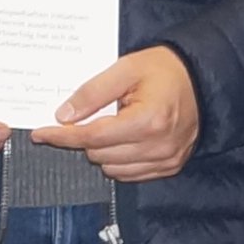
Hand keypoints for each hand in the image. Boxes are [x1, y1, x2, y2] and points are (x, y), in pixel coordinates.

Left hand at [29, 44, 198, 181]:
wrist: (202, 79)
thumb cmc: (166, 70)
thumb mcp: (126, 69)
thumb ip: (92, 92)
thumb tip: (64, 115)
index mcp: (148, 121)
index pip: (92, 137)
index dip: (62, 136)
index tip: (41, 133)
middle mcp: (158, 146)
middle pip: (99, 155)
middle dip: (85, 138)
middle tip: (88, 117)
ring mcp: (166, 160)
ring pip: (112, 169)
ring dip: (102, 151)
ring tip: (112, 125)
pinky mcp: (170, 166)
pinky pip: (131, 174)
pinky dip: (119, 161)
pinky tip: (122, 140)